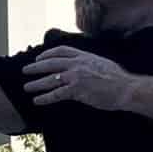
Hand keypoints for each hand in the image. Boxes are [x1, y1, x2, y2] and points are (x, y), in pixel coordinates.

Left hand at [21, 45, 137, 111]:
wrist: (126, 88)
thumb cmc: (117, 78)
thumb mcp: (101, 63)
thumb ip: (88, 62)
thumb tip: (80, 65)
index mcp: (84, 56)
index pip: (61, 50)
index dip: (47, 54)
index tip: (39, 58)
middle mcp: (78, 64)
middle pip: (51, 63)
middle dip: (36, 67)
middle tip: (25, 71)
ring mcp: (76, 76)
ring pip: (50, 79)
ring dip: (36, 84)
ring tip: (27, 87)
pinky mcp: (77, 90)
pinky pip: (56, 94)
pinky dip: (45, 98)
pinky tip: (37, 100)